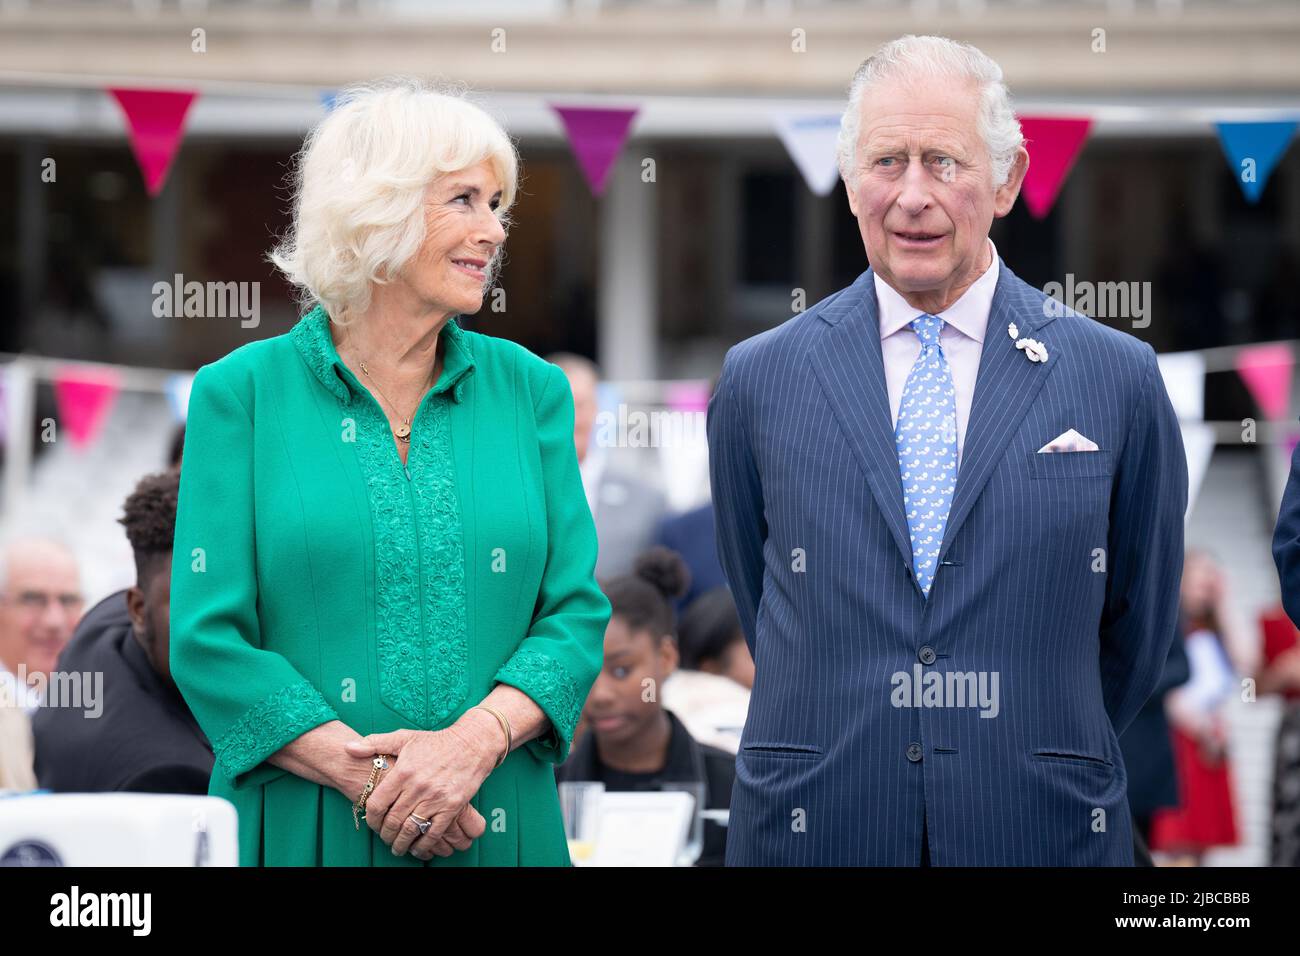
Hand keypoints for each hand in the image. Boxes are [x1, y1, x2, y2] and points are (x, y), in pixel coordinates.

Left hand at [344, 726, 495, 857]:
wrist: (471, 743)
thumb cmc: (436, 741)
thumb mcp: (404, 737)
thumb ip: (374, 742)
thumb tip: (348, 748)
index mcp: (402, 771)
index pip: (377, 803)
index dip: (371, 819)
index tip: (373, 823)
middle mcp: (417, 786)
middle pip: (392, 820)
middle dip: (385, 835)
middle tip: (385, 839)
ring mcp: (435, 798)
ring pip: (410, 829)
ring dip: (401, 843)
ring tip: (398, 848)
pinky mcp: (452, 806)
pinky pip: (434, 832)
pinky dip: (424, 844)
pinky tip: (418, 848)